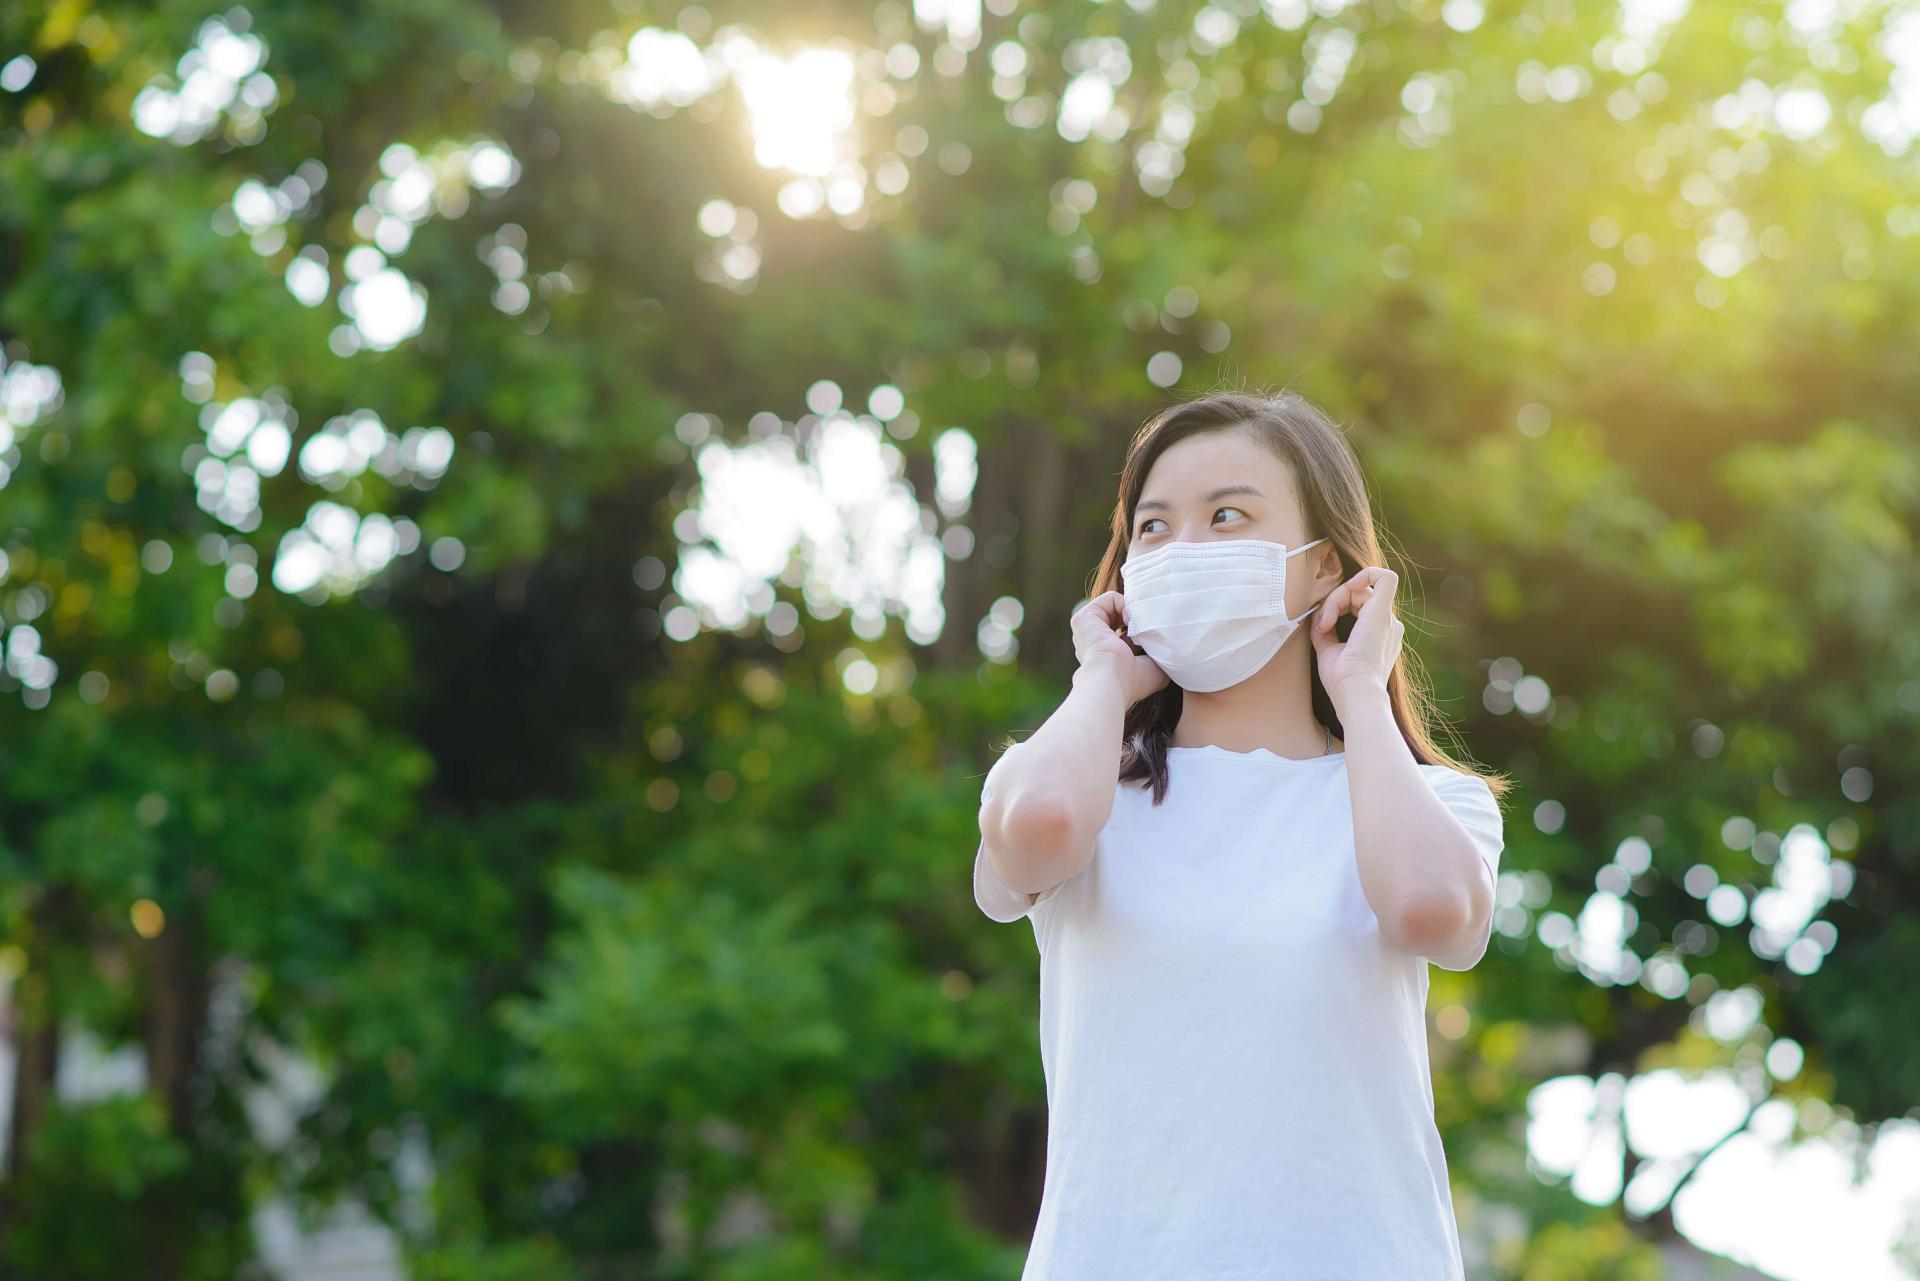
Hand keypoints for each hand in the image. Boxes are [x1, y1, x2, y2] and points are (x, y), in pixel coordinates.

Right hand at [1071, 591, 1167, 706]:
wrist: (1112, 680)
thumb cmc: (1134, 681)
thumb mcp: (1154, 668)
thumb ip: (1160, 652)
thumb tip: (1171, 640)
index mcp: (1107, 656)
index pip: (1127, 635)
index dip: (1142, 632)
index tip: (1150, 640)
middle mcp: (1094, 642)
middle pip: (1121, 618)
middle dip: (1137, 618)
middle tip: (1146, 629)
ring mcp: (1087, 630)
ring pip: (1115, 607)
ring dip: (1132, 612)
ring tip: (1138, 626)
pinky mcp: (1083, 617)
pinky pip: (1110, 599)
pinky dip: (1124, 604)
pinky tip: (1130, 620)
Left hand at [1309, 566, 1401, 710]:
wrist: (1355, 693)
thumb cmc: (1343, 681)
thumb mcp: (1329, 650)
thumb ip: (1327, 631)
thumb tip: (1318, 619)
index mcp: (1380, 636)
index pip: (1358, 606)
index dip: (1338, 607)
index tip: (1323, 624)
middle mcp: (1388, 627)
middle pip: (1359, 595)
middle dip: (1335, 602)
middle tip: (1322, 624)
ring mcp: (1387, 620)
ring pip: (1361, 589)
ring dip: (1336, 600)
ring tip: (1325, 624)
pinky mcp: (1382, 613)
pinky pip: (1384, 577)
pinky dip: (1363, 575)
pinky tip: (1348, 588)